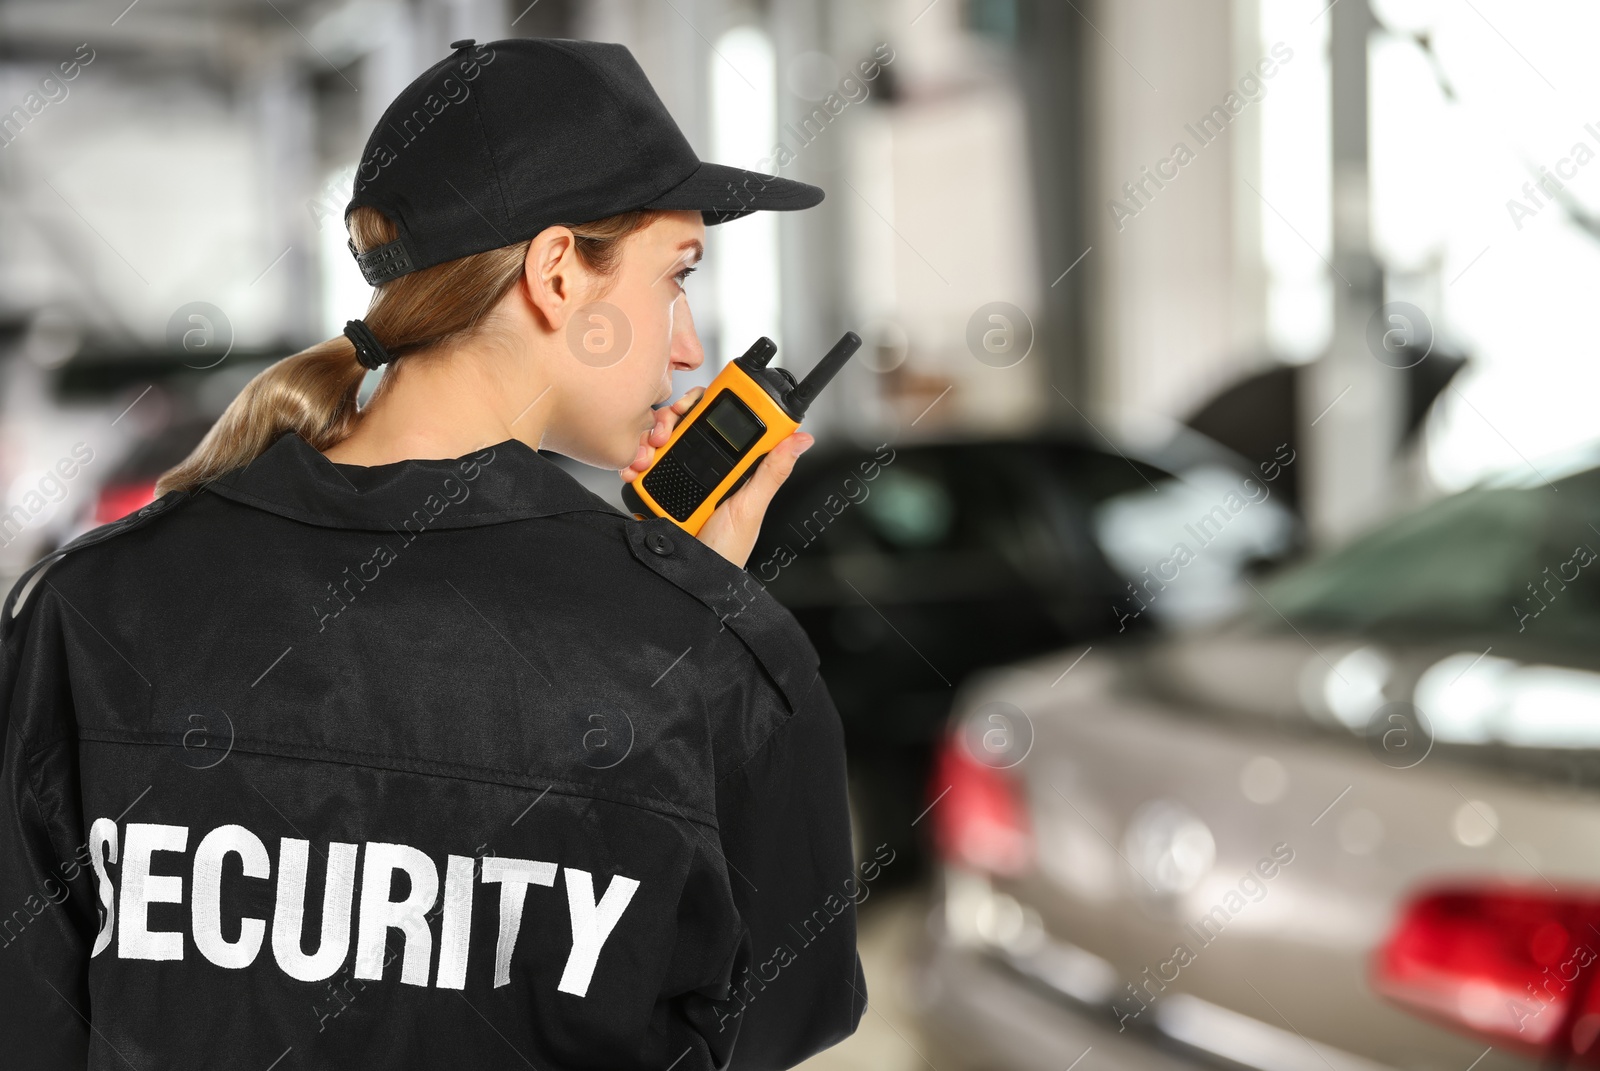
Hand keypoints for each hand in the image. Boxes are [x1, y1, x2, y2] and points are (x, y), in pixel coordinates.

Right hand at [618, 386, 814, 568]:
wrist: (691, 578)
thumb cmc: (727, 551)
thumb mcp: (751, 508)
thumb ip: (772, 472)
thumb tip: (802, 440)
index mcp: (735, 468)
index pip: (727, 420)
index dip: (713, 402)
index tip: (701, 399)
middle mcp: (707, 468)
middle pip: (688, 422)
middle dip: (673, 418)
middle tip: (667, 429)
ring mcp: (679, 477)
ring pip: (661, 439)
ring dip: (650, 438)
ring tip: (649, 453)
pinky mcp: (655, 490)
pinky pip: (642, 465)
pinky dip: (633, 460)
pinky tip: (635, 467)